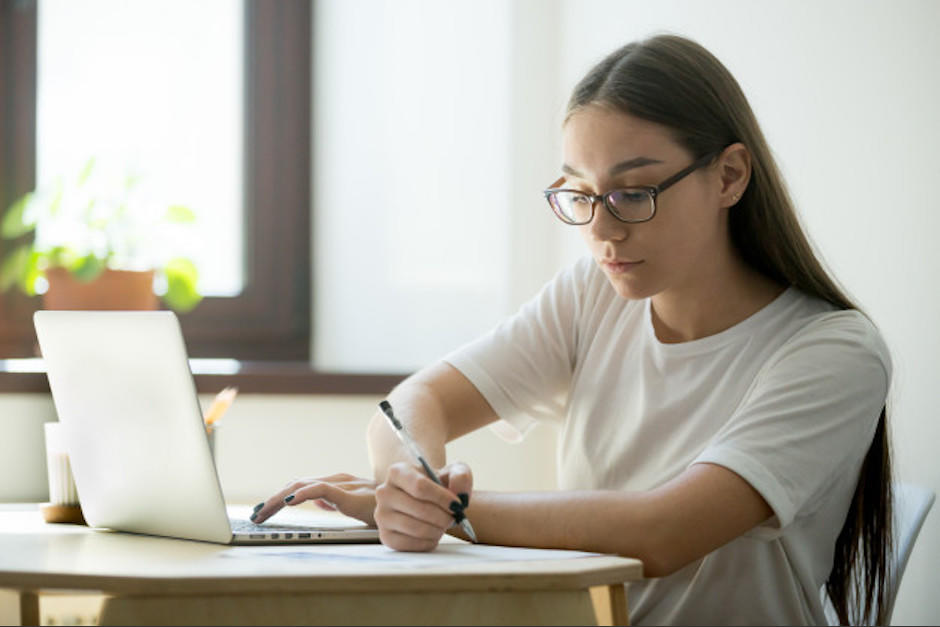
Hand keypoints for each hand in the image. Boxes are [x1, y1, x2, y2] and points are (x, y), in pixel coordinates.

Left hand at [251, 473, 377, 525]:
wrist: (414, 503)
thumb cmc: (388, 506)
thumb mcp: (356, 505)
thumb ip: (337, 501)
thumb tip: (318, 502)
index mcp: (337, 484)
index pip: (300, 487)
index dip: (278, 497)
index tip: (261, 511)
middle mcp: (338, 480)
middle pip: (297, 485)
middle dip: (272, 500)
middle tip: (254, 515)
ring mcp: (345, 485)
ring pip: (304, 486)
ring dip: (279, 498)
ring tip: (262, 511)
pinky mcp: (352, 494)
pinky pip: (323, 490)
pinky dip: (303, 493)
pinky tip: (289, 501)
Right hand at [374, 461, 472, 551]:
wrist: (427, 500)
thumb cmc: (440, 485)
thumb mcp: (454, 472)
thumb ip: (461, 476)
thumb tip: (458, 493)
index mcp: (398, 471)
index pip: (420, 487)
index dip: (442, 498)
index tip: (457, 505)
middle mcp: (384, 492)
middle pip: (419, 509)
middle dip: (443, 516)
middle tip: (454, 518)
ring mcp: (382, 515)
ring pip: (415, 528)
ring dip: (437, 530)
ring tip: (444, 525)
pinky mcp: (385, 536)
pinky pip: (409, 544)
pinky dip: (427, 542)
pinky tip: (434, 534)